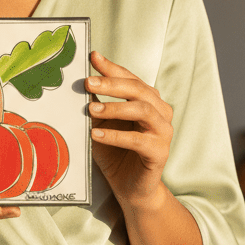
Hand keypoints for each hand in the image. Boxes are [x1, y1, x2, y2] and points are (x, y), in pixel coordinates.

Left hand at [86, 51, 173, 209]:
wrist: (129, 187)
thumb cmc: (115, 152)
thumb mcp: (102, 124)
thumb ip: (96, 104)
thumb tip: (80, 83)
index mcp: (148, 100)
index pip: (130, 78)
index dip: (112, 67)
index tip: (93, 57)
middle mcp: (160, 112)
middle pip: (139, 90)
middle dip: (112, 84)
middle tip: (89, 83)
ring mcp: (163, 132)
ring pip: (143, 111)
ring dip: (115, 108)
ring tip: (91, 110)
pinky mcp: (160, 152)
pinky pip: (139, 140)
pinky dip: (116, 136)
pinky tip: (96, 135)